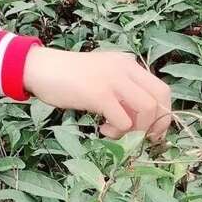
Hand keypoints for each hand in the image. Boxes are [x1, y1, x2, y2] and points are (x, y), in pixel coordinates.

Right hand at [23, 46, 171, 140]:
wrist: (39, 67)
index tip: (151, 130)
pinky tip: (102, 129)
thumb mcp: (101, 75)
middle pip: (160, 98)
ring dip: (137, 129)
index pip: (161, 89)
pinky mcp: (99, 94)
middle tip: (143, 138)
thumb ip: (120, 89)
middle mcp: (125, 68)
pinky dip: (118, 132)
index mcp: (127, 63)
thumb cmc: (66, 75)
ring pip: (147, 110)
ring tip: (115, 132)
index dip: (162, 114)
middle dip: (157, 124)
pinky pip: (124, 121)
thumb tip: (139, 119)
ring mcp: (113, 80)